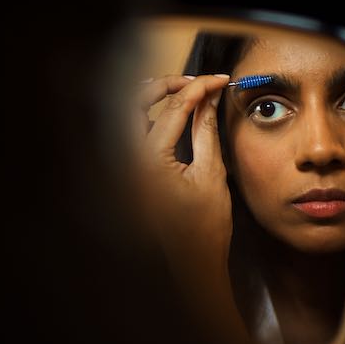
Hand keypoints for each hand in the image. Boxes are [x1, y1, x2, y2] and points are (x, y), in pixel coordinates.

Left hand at [132, 74, 252, 343]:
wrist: (192, 262)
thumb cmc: (205, 226)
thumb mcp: (211, 173)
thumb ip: (206, 130)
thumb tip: (209, 97)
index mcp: (147, 163)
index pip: (171, 110)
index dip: (198, 88)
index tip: (220, 81)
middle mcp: (128, 163)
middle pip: (134, 103)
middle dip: (164, 86)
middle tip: (194, 83)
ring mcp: (124, 169)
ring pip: (127, 116)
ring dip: (151, 99)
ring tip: (182, 92)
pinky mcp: (129, 174)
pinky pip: (131, 135)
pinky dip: (148, 118)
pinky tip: (170, 115)